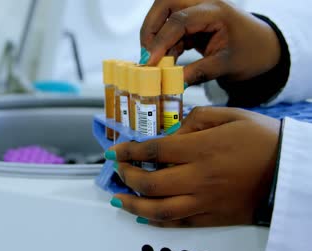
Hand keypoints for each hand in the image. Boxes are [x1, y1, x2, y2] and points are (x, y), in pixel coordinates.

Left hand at [106, 107, 280, 226]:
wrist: (289, 170)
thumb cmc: (262, 139)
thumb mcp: (229, 115)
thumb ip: (195, 120)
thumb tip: (170, 133)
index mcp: (201, 149)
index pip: (154, 151)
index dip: (128, 151)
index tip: (115, 152)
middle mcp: (199, 177)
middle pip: (150, 182)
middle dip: (127, 176)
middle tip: (118, 170)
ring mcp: (205, 201)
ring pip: (160, 209)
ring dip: (133, 205)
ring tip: (118, 199)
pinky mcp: (213, 217)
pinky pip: (179, 223)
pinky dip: (157, 221)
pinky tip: (144, 217)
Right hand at [140, 0, 280, 84]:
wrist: (263, 47)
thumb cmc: (250, 53)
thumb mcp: (226, 66)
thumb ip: (198, 73)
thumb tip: (172, 82)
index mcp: (216, 11)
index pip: (180, 20)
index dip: (161, 41)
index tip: (150, 62)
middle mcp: (204, 3)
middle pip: (165, 3)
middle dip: (151, 28)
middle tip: (147, 53)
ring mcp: (197, 9)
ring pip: (164, 12)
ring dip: (155, 34)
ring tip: (156, 59)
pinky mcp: (192, 19)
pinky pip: (170, 26)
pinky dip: (164, 42)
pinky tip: (167, 60)